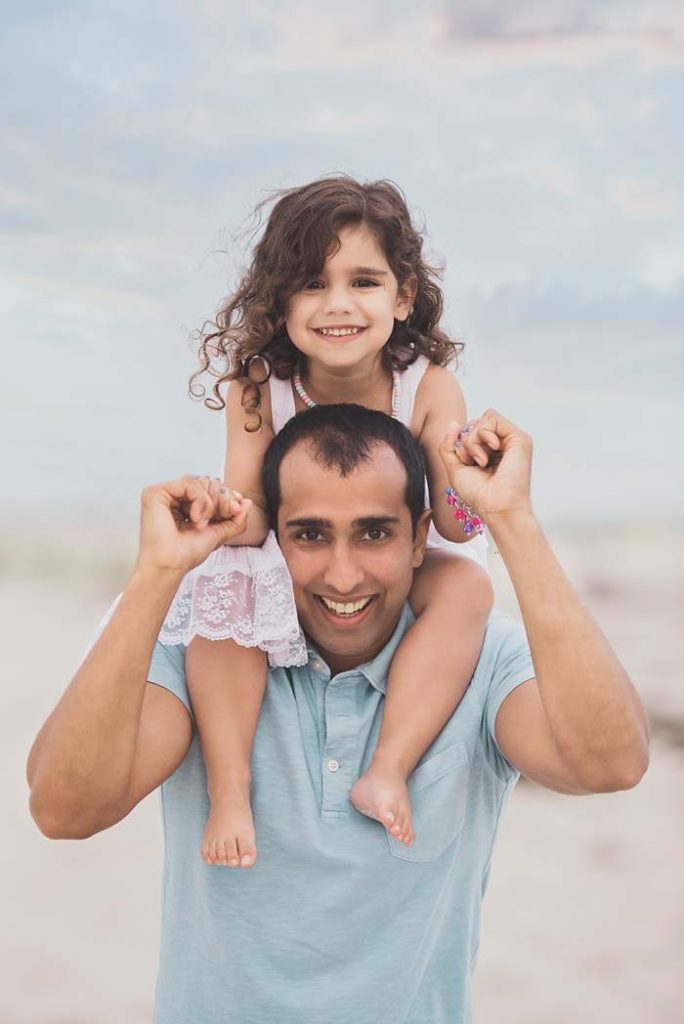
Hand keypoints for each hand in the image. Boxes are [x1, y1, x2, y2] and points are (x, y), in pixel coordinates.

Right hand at [135, 475, 252, 576]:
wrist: (172, 565)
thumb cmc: (187, 554)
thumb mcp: (220, 534)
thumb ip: (236, 519)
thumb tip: (247, 502)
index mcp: (187, 505)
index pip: (212, 487)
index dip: (228, 495)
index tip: (236, 510)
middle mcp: (175, 497)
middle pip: (208, 481)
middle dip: (223, 498)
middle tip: (223, 515)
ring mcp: (165, 494)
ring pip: (200, 481)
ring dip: (210, 503)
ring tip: (203, 523)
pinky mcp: (156, 493)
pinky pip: (189, 484)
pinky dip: (200, 501)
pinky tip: (195, 519)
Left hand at [437, 410, 532, 523]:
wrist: (495, 506)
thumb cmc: (479, 494)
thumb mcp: (455, 468)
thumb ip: (449, 446)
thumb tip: (453, 424)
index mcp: (489, 452)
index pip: (470, 431)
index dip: (461, 443)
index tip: (465, 462)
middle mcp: (502, 445)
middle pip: (476, 423)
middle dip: (466, 442)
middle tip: (472, 462)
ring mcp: (511, 440)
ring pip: (483, 419)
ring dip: (473, 440)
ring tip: (482, 461)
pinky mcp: (519, 438)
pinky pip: (492, 417)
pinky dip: (483, 434)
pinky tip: (490, 452)